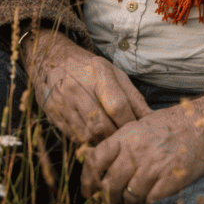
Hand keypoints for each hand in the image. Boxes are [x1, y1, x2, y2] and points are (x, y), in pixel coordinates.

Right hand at [20, 30, 150, 143]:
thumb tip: (152, 120)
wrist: (51, 59)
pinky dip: (88, 142)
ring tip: (111, 142)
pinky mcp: (54, 115)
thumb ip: (132, 97)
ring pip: (88, 136)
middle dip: (117, 138)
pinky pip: (74, 138)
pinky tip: (94, 139)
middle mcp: (78, 88)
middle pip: (102, 126)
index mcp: (98, 74)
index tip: (137, 132)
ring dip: (103, 143)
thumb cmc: (89, 68)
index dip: (130, 124)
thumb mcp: (113, 73)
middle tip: (126, 142)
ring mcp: (63, 103)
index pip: (118, 106)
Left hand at [81, 93, 203, 203]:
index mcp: (126, 135)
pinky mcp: (171, 179)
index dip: (88, 180)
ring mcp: (153, 166)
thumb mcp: (143, 125)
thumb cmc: (176, 123)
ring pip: (128, 197)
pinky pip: (150, 202)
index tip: (88, 192)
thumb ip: (124, 143)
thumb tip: (105, 164)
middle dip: (107, 199)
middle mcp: (136, 150)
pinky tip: (150, 203)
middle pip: (109, 184)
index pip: (95, 159)